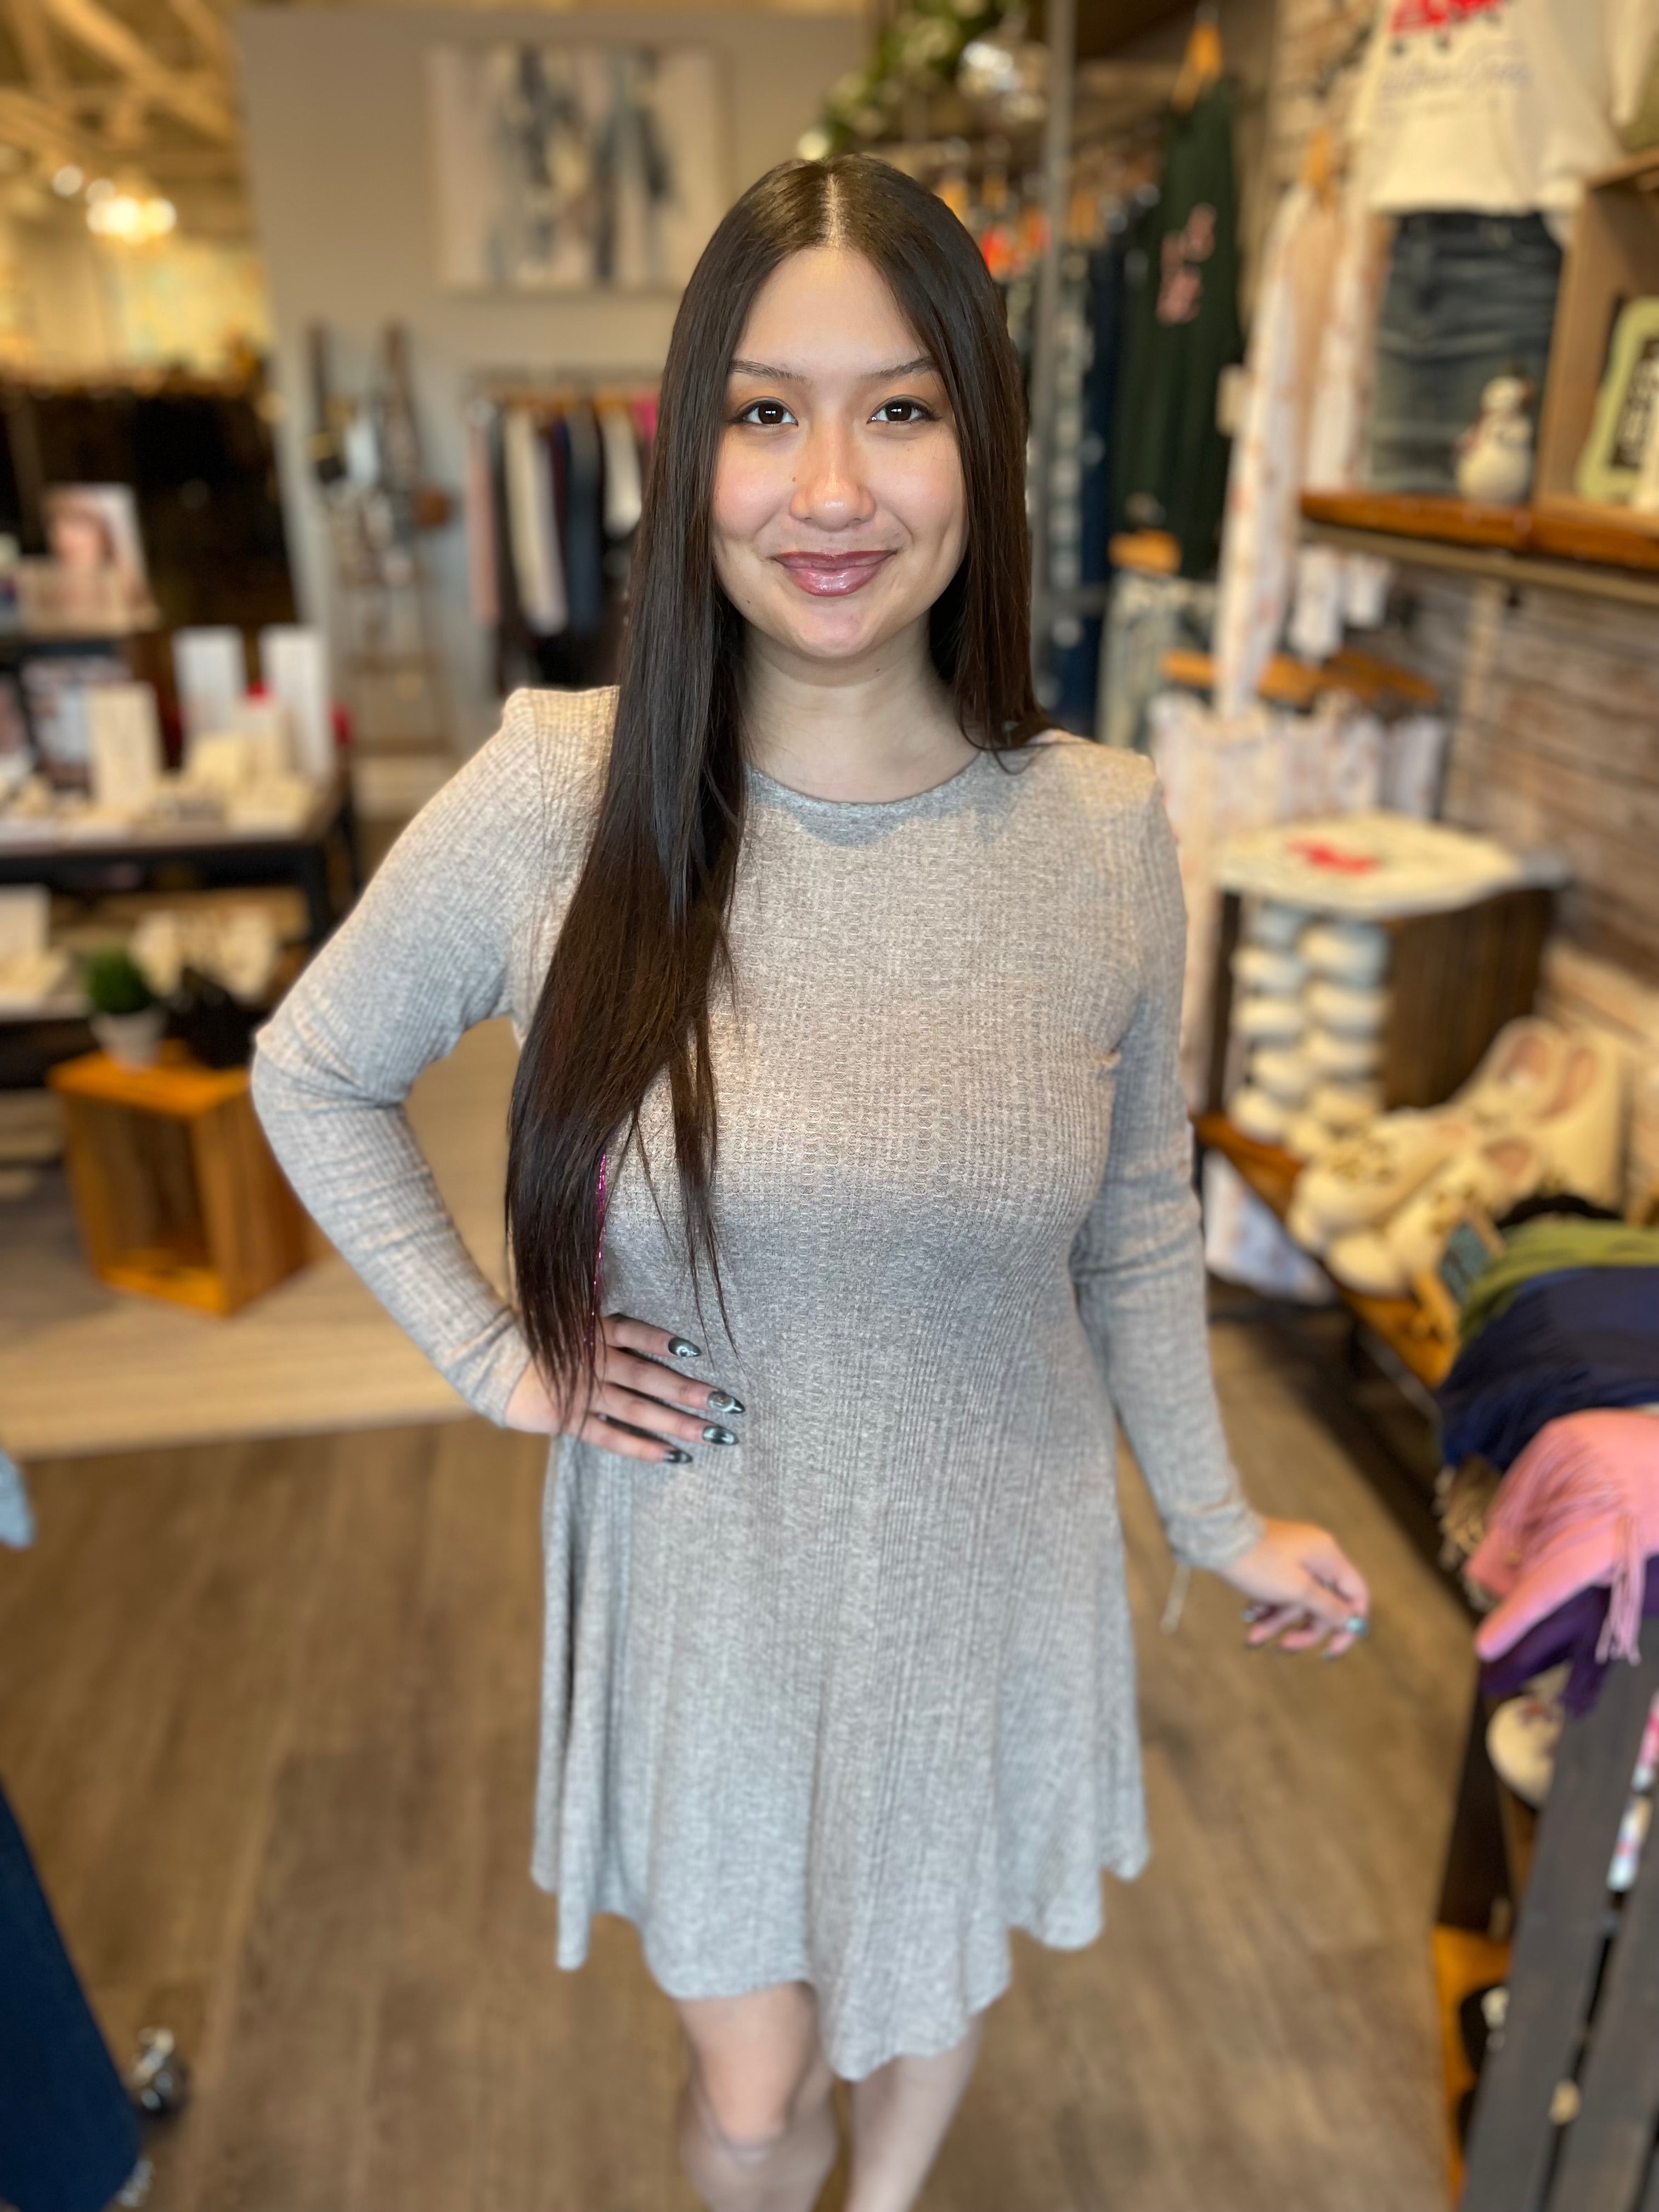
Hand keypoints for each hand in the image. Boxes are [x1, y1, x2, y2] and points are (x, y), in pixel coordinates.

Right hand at [503, 1312, 742, 1465]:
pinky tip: (672, 1455)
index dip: (665, 1341)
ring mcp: (584, 1392)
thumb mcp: (572, 1314)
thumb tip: (656, 1328)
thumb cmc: (539, 1333)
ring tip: (710, 1434)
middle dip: (690, 1392)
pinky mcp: (571, 1419)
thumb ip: (609, 1322)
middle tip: (728, 1404)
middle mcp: (593, 1361)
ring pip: (637, 1409)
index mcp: (593, 1330)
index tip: (697, 1351)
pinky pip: (611, 1436)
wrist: (489, 1361)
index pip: (636, 1333)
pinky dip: (641, 1447)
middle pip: (649, 1377)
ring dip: (676, 1422)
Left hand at [1217, 1517, 1370, 1657]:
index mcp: (1327, 1556)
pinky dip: (1266, 1607)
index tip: (1331, 1650)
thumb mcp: (1296, 1590)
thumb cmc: (1257, 1562)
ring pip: (1295, 1601)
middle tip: (1283, 1647)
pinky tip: (1248, 1615)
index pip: (1356, 1594)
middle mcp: (1314, 1555)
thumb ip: (1327, 1607)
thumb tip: (1351, 1621)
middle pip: (1323, 1604)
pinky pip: (1278, 1591)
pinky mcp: (1272, 1561)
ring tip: (1252, 1638)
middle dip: (1303, 1629)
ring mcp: (1293, 1558)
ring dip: (1276, 1622)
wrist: (1214, 1536)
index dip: (1349, 1625)